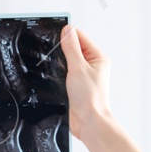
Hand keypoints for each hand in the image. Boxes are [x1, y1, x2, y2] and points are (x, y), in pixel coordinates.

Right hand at [60, 24, 117, 142]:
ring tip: (56, 65)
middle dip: (62, 48)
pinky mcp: (77, 85)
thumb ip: (72, 48)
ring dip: (61, 61)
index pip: (81, 37)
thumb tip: (68, 30)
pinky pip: (67, 72)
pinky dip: (60, 71)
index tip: (54, 33)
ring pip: (69, 60)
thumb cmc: (90, 98)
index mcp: (98, 57)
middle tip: (52, 50)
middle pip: (74, 47)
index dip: (67, 34)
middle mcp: (93, 65)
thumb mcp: (78, 68)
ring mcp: (85, 75)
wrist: (89, 121)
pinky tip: (56, 74)